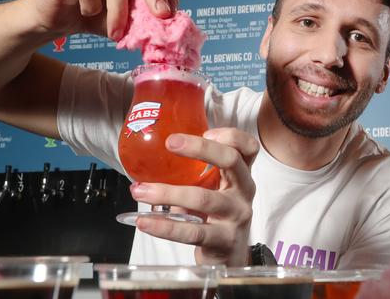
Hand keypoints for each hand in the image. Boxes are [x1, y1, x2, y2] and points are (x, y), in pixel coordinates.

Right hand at [34, 0, 177, 39]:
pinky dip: (91, 6)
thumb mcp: (128, 18)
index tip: (172, 12)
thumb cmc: (97, 16)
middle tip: (161, 17)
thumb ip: (147, 16)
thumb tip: (172, 24)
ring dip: (118, 12)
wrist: (59, 20)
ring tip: (116, 33)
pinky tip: (87, 12)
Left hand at [129, 128, 258, 266]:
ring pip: (204, 198)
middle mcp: (244, 192)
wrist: (230, 257)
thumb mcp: (215, 189)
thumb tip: (149, 157)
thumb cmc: (217, 217)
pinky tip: (145, 222)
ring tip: (140, 191)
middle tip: (170, 143)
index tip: (206, 131)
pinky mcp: (224, 240)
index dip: (231, 136)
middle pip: (232, 161)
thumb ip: (197, 172)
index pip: (249, 147)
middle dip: (200, 149)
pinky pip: (193, 231)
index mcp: (241, 175)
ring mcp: (236, 216)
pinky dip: (165, 227)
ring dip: (168, 193)